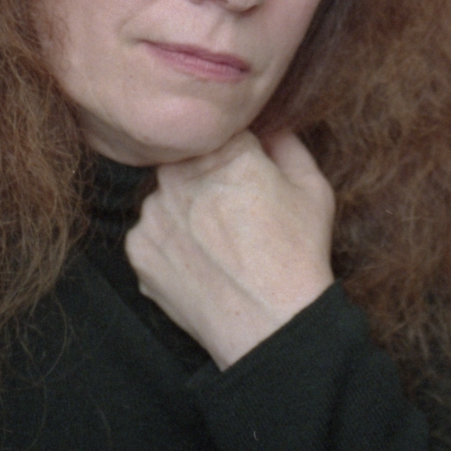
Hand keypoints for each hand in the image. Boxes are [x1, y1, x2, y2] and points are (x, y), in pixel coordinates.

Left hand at [125, 130, 335, 368]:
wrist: (270, 326)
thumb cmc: (298, 255)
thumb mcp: (313, 189)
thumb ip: (289, 144)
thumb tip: (272, 124)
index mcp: (227, 151)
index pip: (223, 133)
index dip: (238, 154)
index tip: (248, 178)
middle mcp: (182, 174)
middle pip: (188, 160)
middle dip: (206, 177)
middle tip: (232, 213)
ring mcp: (154, 211)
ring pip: (166, 195)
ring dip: (183, 209)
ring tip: (216, 243)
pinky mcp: (137, 247)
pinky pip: (150, 231)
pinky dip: (169, 243)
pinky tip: (198, 263)